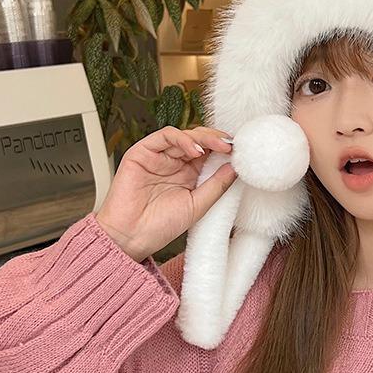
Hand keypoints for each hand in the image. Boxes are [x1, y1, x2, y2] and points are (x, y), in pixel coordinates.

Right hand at [94, 126, 237, 261]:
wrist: (132, 237)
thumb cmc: (160, 226)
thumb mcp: (198, 205)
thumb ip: (217, 185)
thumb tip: (236, 167)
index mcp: (188, 174)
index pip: (210, 153)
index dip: (224, 149)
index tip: (240, 152)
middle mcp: (174, 163)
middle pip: (199, 140)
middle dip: (217, 140)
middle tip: (231, 146)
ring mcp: (159, 156)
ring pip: (184, 135)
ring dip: (204, 137)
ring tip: (218, 146)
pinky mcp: (142, 152)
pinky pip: (164, 136)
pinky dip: (182, 139)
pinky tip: (196, 150)